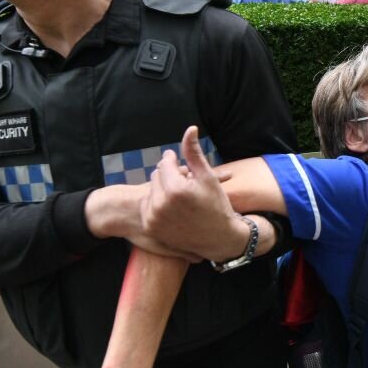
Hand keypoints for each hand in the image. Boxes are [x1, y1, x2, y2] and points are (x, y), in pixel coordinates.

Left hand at [140, 127, 249, 260]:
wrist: (219, 238)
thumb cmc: (217, 205)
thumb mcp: (207, 177)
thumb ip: (194, 153)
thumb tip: (190, 129)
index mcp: (176, 189)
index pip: (165, 163)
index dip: (174, 161)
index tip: (182, 166)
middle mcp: (161, 204)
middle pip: (156, 176)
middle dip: (169, 177)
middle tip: (185, 184)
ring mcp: (154, 218)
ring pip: (152, 191)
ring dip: (162, 190)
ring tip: (180, 197)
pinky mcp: (151, 228)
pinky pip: (148, 206)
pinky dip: (157, 205)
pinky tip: (173, 209)